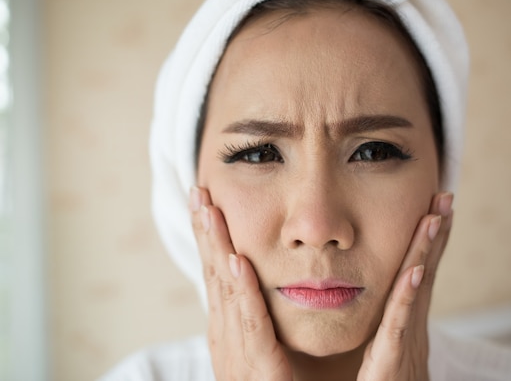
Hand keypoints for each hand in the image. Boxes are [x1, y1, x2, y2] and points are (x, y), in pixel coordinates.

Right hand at [189, 186, 292, 380]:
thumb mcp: (269, 346)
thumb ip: (264, 316)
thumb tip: (260, 277)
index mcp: (229, 330)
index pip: (218, 273)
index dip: (211, 236)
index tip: (206, 199)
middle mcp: (226, 338)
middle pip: (214, 274)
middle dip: (206, 231)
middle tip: (199, 190)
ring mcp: (237, 354)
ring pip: (225, 292)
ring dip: (217, 248)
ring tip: (210, 210)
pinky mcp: (260, 371)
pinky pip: (251, 325)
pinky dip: (242, 291)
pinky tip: (236, 260)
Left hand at [357, 192, 453, 380]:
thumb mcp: (387, 346)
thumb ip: (386, 321)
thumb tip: (390, 295)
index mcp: (406, 320)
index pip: (420, 270)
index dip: (430, 239)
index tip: (435, 206)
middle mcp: (412, 324)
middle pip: (426, 269)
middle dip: (436, 233)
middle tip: (445, 195)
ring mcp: (405, 339)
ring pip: (417, 288)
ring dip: (428, 252)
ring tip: (435, 218)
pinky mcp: (391, 357)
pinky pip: (400, 322)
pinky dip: (410, 295)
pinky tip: (416, 270)